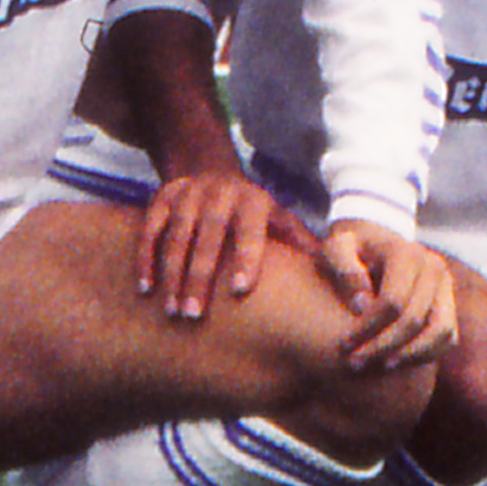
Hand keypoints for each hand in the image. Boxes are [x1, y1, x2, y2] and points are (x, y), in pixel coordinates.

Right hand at [134, 169, 285, 325]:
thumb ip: (300, 245)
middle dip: (199, 277)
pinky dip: (146, 258)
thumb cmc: (253, 213)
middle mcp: (220, 193)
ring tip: (171, 311)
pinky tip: (145, 288)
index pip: (250, 231)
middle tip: (193, 316)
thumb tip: (340, 276)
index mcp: (253, 201)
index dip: (246, 258)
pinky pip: (150, 229)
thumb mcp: (279, 219)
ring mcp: (188, 194)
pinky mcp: (163, 196)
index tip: (240, 290)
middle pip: (208, 237)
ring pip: (177, 236)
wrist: (212, 170)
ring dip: (171, 274)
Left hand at [321, 220, 455, 370]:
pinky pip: (446, 338)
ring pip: (439, 332)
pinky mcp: (449, 304)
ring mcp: (445, 287)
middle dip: (383, 346)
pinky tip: (396, 362)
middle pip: (414, 319)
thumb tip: (361, 304)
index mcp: (406, 253)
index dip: (368, 327)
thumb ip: (344, 269)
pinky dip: (425, 354)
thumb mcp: (337, 248)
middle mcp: (433, 267)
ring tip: (380, 367)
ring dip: (409, 355)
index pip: (393, 302)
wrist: (375, 241)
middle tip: (355, 363)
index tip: (345, 344)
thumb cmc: (352, 249)